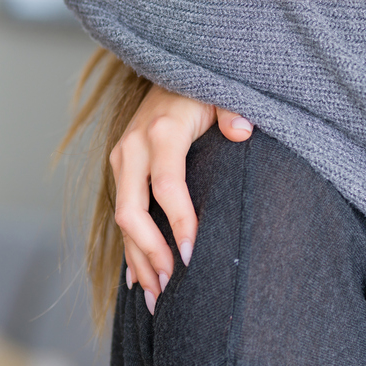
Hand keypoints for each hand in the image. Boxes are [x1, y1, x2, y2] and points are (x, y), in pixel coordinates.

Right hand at [112, 84, 251, 309]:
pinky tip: (138, 278)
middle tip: (174, 285)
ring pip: (123, 219)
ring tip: (157, 297)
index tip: (194, 254)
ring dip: (138, 259)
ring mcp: (122, 160)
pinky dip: (130, 248)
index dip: (179, 222)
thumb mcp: (223, 91)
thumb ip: (234, 109)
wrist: (170, 69)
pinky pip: (122, 214)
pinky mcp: (122, 169)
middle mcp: (133, 148)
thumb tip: (243, 131)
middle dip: (152, 252)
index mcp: (161, 132)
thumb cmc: (204, 87)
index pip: (167, 186)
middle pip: (133, 211)